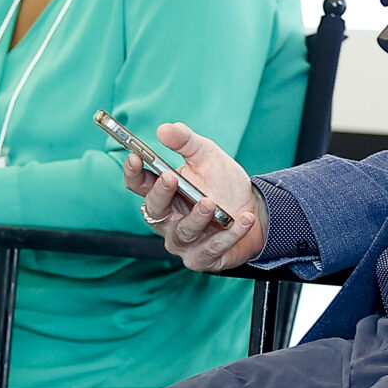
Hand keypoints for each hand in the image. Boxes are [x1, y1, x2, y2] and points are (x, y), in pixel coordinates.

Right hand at [124, 123, 262, 271]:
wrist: (255, 210)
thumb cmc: (224, 184)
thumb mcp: (207, 156)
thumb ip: (186, 142)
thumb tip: (164, 129)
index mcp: (162, 192)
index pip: (138, 184)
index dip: (133, 172)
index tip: (135, 157)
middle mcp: (166, 219)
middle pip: (153, 209)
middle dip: (161, 193)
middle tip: (171, 177)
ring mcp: (183, 241)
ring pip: (182, 232)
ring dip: (196, 218)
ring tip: (210, 202)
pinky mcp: (202, 258)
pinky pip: (210, 250)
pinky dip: (228, 235)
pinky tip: (243, 219)